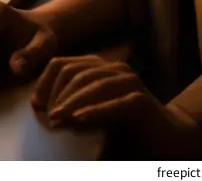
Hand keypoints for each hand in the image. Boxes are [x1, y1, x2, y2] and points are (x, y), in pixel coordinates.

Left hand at [32, 54, 201, 159]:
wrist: (166, 138)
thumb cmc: (126, 128)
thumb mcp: (96, 115)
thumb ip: (76, 109)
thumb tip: (48, 114)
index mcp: (101, 68)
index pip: (64, 63)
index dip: (45, 81)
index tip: (35, 105)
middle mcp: (115, 69)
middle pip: (76, 72)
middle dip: (56, 92)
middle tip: (45, 115)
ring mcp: (129, 83)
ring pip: (93, 84)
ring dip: (72, 102)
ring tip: (56, 118)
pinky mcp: (140, 101)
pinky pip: (114, 103)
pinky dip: (95, 111)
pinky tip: (78, 119)